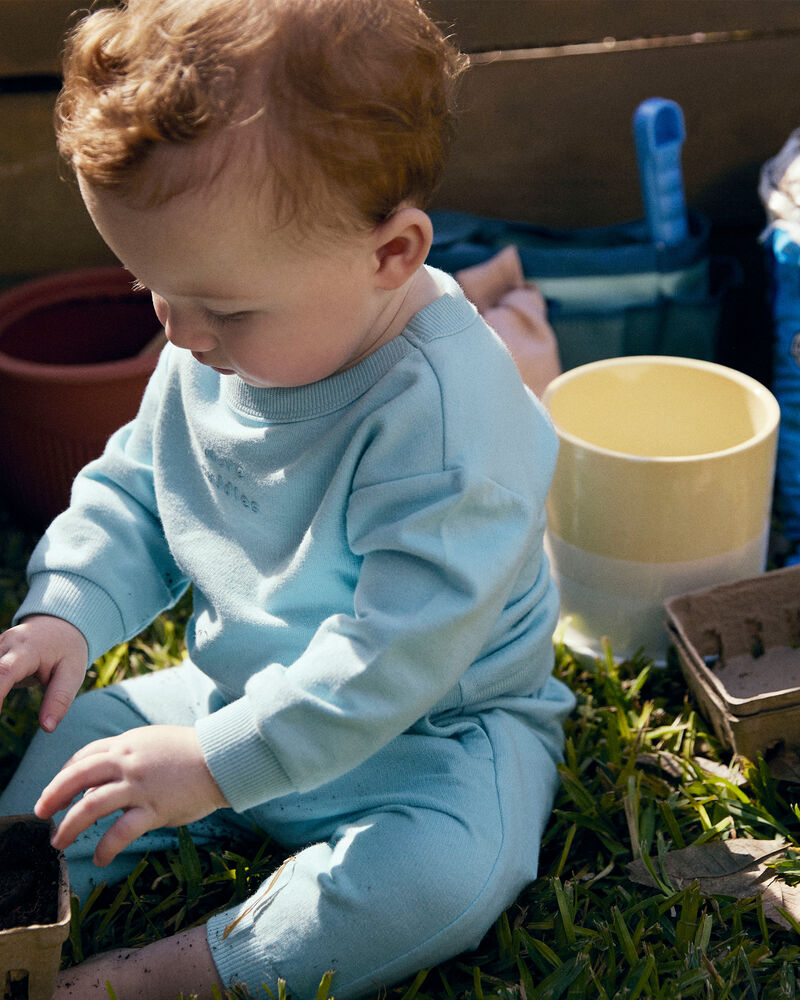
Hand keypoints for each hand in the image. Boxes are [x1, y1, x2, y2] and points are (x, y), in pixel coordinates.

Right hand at [0, 615, 87, 731]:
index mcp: (27, 649)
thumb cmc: (68, 651)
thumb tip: (48, 728)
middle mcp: (6, 645)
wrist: (60, 625)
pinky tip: (0, 700)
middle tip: (1, 714)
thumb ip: (59, 699)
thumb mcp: (73, 673)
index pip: (6, 671)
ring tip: (2, 709)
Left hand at [34, 724, 229, 866]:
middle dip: (52, 796)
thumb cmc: (191, 752)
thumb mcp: (154, 743)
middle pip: (76, 776)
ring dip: (68, 826)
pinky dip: (106, 848)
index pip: (84, 756)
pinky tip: (101, 859)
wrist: (222, 758)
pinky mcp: (154, 809)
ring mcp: (139, 786)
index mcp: (127, 744)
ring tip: (57, 842)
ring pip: (90, 806)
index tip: (56, 789)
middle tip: (40, 813)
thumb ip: (128, 757)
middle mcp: (127, 762)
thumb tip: (103, 782)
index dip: (64, 773)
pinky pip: (121, 832)